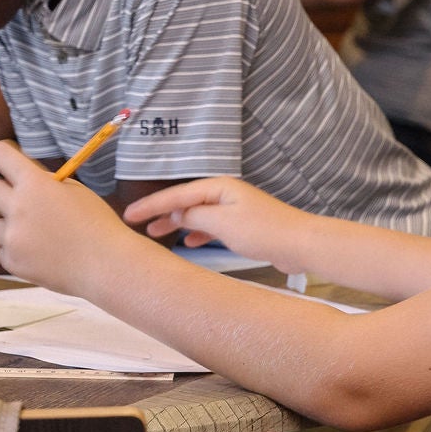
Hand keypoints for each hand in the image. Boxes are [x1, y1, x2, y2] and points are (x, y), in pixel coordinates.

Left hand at [0, 140, 137, 292]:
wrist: (107, 266)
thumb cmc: (96, 224)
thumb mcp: (73, 190)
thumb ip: (43, 181)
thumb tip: (19, 173)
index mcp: (34, 183)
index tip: (1, 161)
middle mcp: (18, 207)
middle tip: (8, 195)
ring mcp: (13, 237)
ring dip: (12, 228)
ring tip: (43, 237)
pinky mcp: (12, 262)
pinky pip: (6, 251)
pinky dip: (20, 252)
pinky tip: (45, 255)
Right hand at [122, 177, 310, 271]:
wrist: (301, 244)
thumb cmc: (264, 231)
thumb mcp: (223, 223)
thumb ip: (194, 216)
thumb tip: (175, 214)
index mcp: (218, 188)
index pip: (176, 195)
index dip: (151, 205)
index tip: (129, 214)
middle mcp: (224, 194)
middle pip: (184, 201)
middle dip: (160, 212)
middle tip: (135, 223)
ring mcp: (233, 209)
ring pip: (196, 214)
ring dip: (176, 223)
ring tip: (156, 233)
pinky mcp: (241, 225)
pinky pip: (210, 225)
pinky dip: (196, 233)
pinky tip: (188, 243)